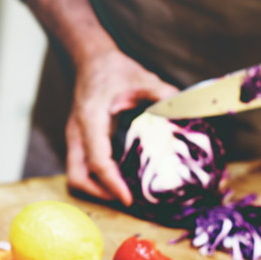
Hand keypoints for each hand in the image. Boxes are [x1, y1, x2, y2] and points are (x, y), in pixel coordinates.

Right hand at [66, 49, 177, 205]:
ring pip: (76, 175)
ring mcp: (75, 138)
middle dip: (99, 194)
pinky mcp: (79, 141)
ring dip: (96, 189)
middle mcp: (77, 132)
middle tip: (126, 199)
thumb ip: (163, 95)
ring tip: (123, 193)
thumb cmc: (114, 69)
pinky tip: (119, 178)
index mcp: (90, 119)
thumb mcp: (142, 78)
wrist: (91, 60)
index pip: (97, 160)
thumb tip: (185, 112)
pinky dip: (97, 179)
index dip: (112, 183)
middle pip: (77, 177)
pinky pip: (83, 168)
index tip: (128, 199)